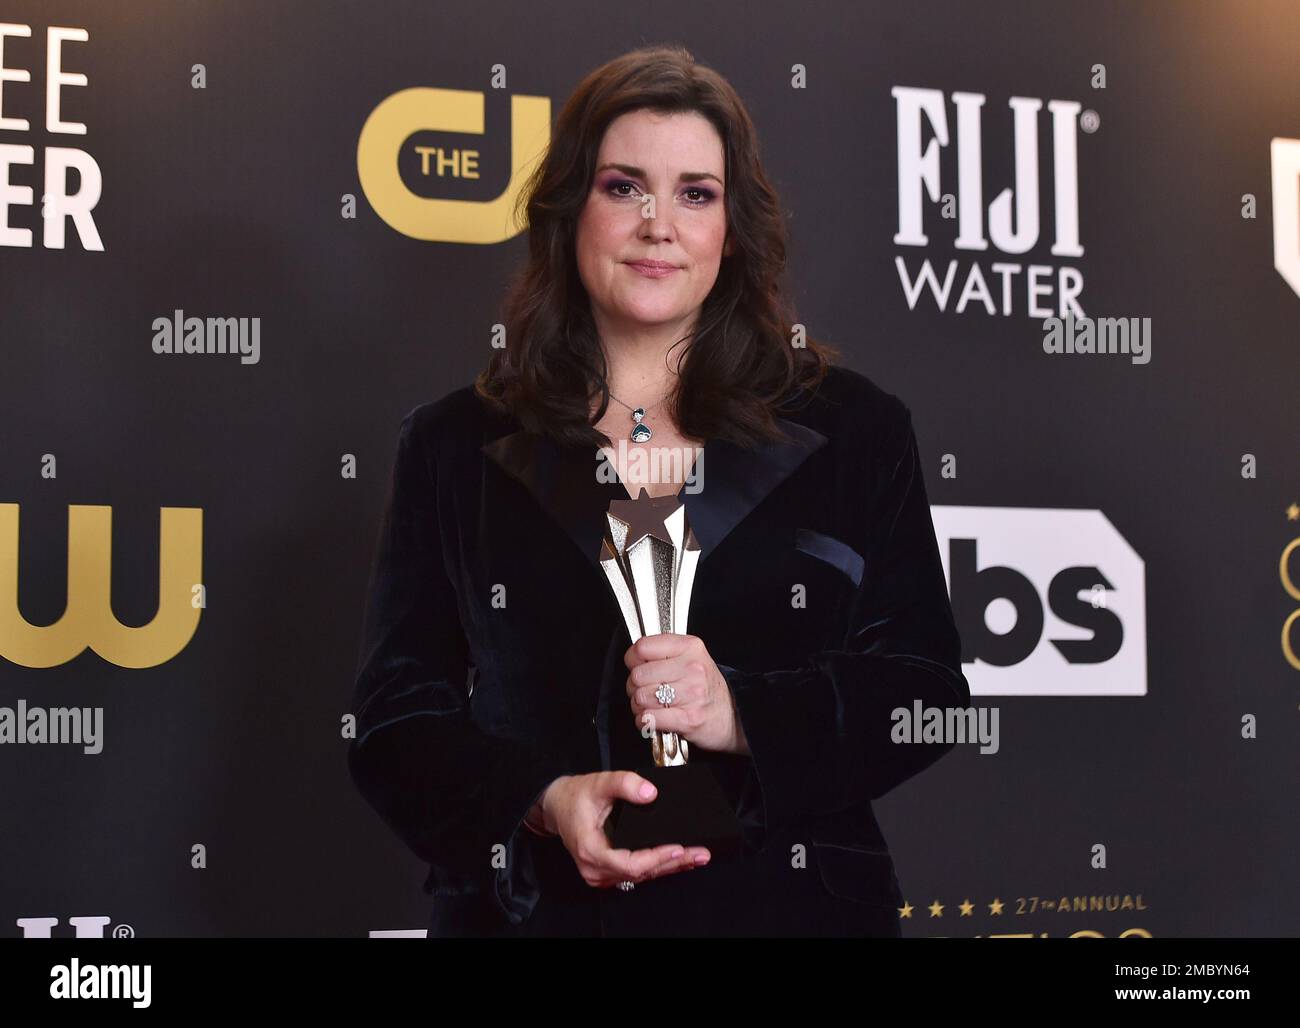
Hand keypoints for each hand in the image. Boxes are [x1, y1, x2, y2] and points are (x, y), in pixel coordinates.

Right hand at [534, 772, 710, 887]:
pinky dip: (658, 866)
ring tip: (697, 857)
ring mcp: (600, 875)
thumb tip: (651, 793)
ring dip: (670, 867)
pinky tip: (678, 860)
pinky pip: (635, 873)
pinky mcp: (607, 873)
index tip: (679, 848)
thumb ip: (625, 783)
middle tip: (701, 854)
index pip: (631, 863)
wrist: (557, 805)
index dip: (657, 858)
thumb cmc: (577, 795)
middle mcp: (595, 870)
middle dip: (674, 863)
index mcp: (591, 850)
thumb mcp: (599, 782)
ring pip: (641, 876)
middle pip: (641, 873)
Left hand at [623, 633, 749, 754]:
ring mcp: (692, 694)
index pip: (642, 647)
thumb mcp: (691, 657)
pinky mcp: (689, 719)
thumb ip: (663, 652)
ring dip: (639, 706)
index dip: (633, 660)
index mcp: (690, 647)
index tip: (638, 667)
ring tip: (651, 706)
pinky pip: (649, 718)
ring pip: (641, 697)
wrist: (734, 716)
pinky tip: (652, 719)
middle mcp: (692, 668)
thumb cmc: (706, 687)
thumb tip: (632, 657)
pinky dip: (644, 721)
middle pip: (638, 675)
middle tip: (645, 691)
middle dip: (634, 687)